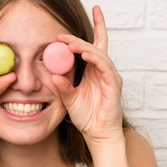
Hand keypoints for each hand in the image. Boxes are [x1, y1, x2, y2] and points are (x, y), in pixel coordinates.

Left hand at [51, 6, 124, 145]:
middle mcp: (103, 71)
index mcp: (93, 72)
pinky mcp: (113, 85)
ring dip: (84, 47)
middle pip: (98, 45)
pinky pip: (105, 67)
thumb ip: (62, 86)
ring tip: (69, 44)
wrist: (98, 134)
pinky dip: (95, 59)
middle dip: (87, 32)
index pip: (91, 47)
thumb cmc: (86, 117)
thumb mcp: (69, 99)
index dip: (82, 35)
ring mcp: (110, 77)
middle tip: (62, 33)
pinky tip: (84, 54)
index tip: (61, 32)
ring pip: (99, 54)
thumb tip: (53, 75)